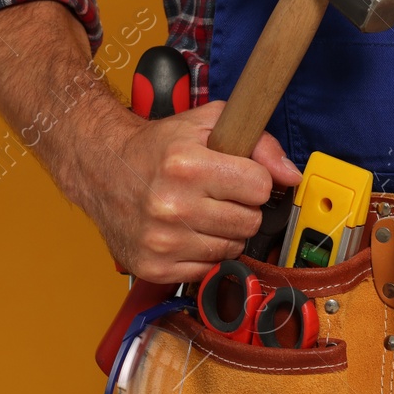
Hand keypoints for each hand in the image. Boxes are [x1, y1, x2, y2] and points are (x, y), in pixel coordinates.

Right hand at [85, 99, 301, 283]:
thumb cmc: (157, 147)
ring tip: (200, 212)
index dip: (254, 180)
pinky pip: (208, 269)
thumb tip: (290, 175)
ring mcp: (161, 240)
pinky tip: (186, 232)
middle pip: (250, 222)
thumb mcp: (208, 124)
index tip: (237, 176)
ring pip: (232, 248)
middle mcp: (172, 205)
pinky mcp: (154, 267)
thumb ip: (259, 142)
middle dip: (242, 207)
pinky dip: (203, 253)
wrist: (102, 168)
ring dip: (224, 232)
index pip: (261, 187)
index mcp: (187, 165)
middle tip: (217, 195)